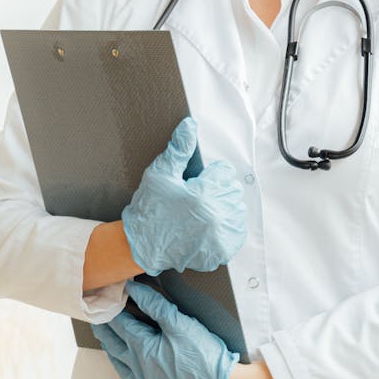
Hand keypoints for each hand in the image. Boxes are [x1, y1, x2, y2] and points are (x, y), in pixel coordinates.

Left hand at [92, 280, 238, 378]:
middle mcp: (138, 369)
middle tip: (96, 317)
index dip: (111, 309)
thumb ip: (155, 305)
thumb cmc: (203, 354)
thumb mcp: (180, 323)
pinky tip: (126, 368)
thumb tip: (133, 290)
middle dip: (104, 329)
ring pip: (119, 366)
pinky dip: (125, 371)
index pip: (120, 324)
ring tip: (106, 339)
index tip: (104, 298)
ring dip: (111, 350)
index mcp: (142, 349)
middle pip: (114, 345)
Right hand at [122, 116, 246, 275]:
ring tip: (201, 212)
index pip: (225, 172)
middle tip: (195, 198)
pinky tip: (209, 226)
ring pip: (237, 211)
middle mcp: (215, 216)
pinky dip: (226, 228)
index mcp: (203, 195)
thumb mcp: (160, 174)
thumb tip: (189, 126)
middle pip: (232, 191)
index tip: (197, 182)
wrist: (142, 246)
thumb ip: (178, 149)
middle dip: (216, 190)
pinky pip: (237, 233)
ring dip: (223, 208)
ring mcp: (219, 236)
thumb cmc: (150, 210)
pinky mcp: (220, 251)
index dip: (209, 175)